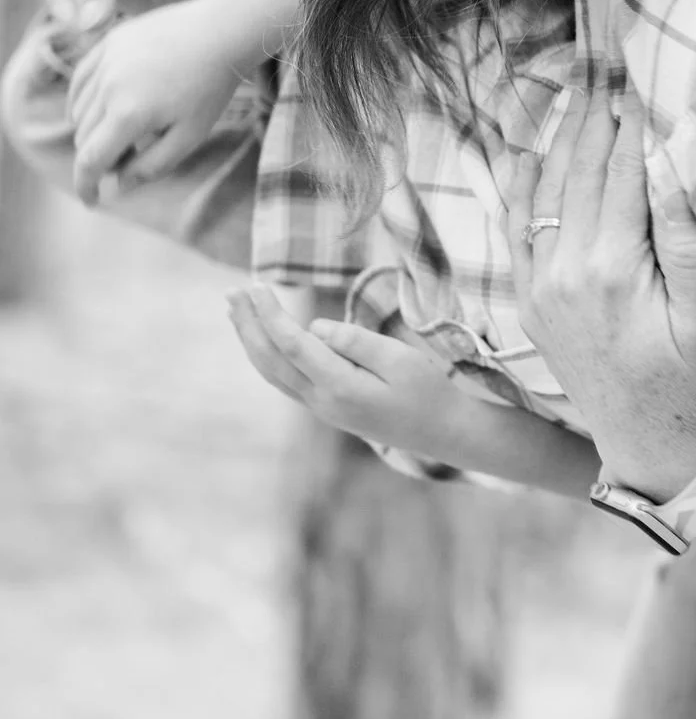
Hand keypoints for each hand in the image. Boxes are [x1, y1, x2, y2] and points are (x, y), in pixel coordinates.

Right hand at [67, 0, 245, 204]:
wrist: (219, 32)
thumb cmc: (209, 89)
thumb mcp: (188, 137)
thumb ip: (151, 166)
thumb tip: (118, 185)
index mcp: (128, 115)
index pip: (90, 160)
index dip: (85, 186)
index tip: (91, 202)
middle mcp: (108, 87)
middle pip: (84, 137)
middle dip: (99, 158)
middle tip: (130, 160)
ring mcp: (104, 62)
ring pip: (79, 111)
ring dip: (92, 131)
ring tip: (128, 132)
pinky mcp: (107, 44)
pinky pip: (81, 81)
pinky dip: (84, 102)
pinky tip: (103, 109)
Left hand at [226, 285, 473, 460]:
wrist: (441, 432)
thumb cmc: (427, 391)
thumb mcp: (401, 359)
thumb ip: (356, 342)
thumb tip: (314, 327)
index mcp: (340, 387)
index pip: (293, 346)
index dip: (270, 316)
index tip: (257, 287)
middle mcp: (322, 402)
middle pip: (272, 360)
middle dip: (249, 325)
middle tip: (231, 292)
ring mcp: (321, 408)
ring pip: (273, 373)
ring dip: (251, 340)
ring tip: (235, 310)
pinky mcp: (326, 407)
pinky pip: (284, 380)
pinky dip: (265, 356)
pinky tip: (260, 339)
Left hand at [507, 87, 695, 499]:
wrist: (647, 448)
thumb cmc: (692, 386)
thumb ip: (686, 248)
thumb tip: (668, 175)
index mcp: (615, 269)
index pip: (624, 172)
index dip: (631, 118)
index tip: (634, 70)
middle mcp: (567, 270)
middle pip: (581, 170)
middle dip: (594, 111)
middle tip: (600, 57)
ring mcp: (541, 284)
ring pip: (546, 190)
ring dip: (562, 135)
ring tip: (575, 87)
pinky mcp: (530, 300)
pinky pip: (518, 228)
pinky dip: (520, 184)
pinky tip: (525, 150)